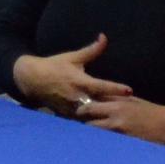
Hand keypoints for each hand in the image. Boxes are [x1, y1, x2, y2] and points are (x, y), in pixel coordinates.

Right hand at [12, 33, 131, 115]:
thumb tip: (104, 37)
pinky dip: (94, 123)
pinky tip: (106, 126)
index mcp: (80, 81)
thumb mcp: (73, 56)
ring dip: (105, 117)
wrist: (32, 79)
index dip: (116, 88)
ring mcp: (71, 108)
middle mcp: (76, 96)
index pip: (101, 86)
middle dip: (114, 107)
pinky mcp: (67, 115)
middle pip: (99, 104)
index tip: (130, 90)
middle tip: (132, 109)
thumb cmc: (55, 65)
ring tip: (123, 120)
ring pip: (91, 116)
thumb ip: (92, 50)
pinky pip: (83, 121)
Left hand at [75, 95, 164, 146]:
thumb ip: (116, 101)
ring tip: (73, 151)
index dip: (77, 114)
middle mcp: (115, 117)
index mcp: (116, 104)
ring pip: (95, 137)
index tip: (69, 119)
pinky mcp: (127, 146)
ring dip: (86, 143)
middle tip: (67, 137)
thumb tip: (99, 101)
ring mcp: (120, 133)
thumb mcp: (133, 102)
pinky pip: (108, 151)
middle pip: (87, 123)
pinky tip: (92, 161)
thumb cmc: (153, 113)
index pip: (88, 107)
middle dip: (77, 129)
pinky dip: (100, 154)